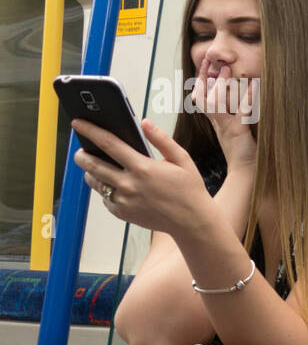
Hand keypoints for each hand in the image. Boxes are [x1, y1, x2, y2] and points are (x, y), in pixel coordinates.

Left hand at [74, 118, 213, 236]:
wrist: (192, 221)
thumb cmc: (189, 189)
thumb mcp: (182, 160)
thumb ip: (162, 140)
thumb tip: (145, 123)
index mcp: (143, 168)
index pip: (108, 144)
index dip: (90, 131)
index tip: (78, 123)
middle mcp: (129, 185)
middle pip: (92, 165)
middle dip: (81, 154)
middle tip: (80, 150)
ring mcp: (123, 201)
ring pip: (94, 182)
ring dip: (91, 172)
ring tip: (97, 167)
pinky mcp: (122, 213)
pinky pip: (105, 198)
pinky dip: (106, 189)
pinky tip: (116, 185)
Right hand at [190, 57, 257, 169]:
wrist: (246, 171)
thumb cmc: (243, 152)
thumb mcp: (234, 130)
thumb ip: (232, 114)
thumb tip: (239, 94)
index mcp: (216, 121)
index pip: (202, 97)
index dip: (201, 80)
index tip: (203, 63)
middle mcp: (219, 122)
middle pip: (203, 97)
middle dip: (203, 77)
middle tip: (206, 60)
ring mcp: (227, 126)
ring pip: (216, 103)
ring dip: (220, 85)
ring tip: (225, 68)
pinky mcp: (239, 131)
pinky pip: (242, 111)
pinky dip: (249, 97)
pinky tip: (255, 85)